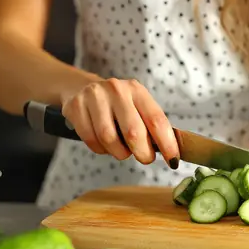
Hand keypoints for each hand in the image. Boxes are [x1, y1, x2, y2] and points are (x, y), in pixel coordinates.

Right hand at [60, 77, 179, 168]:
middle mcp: (117, 90)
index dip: (167, 144)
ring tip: (122, 150)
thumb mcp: (137, 107)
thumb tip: (172, 153)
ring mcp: (94, 97)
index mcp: (137, 90)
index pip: (156, 120)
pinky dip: (101, 150)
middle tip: (145, 158)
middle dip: (143, 153)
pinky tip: (104, 144)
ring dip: (119, 153)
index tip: (173, 160)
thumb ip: (152, 126)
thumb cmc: (117, 105)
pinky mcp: (75, 107)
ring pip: (109, 139)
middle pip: (133, 133)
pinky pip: (91, 140)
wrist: (81, 88)